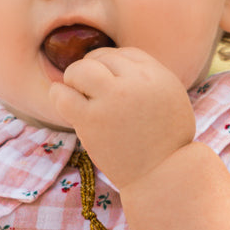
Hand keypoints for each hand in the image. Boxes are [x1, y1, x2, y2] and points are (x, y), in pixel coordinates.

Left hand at [50, 47, 196, 188]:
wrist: (162, 175)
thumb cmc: (167, 142)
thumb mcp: (171, 99)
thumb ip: (148, 79)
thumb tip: (117, 63)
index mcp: (158, 75)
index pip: (125, 54)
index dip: (113, 66)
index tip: (110, 84)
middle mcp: (135, 82)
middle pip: (101, 58)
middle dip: (93, 70)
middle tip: (92, 92)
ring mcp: (112, 100)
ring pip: (80, 69)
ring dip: (73, 78)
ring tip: (77, 95)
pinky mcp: (92, 120)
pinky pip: (62, 95)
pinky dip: (58, 94)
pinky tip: (63, 101)